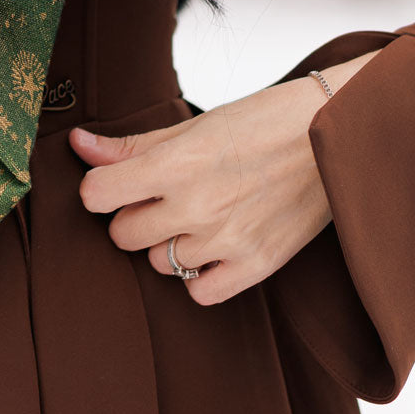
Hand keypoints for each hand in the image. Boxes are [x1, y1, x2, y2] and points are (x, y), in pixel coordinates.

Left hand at [69, 51, 377, 304]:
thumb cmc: (262, 122)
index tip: (111, 183)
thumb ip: (132, 145)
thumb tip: (78, 146)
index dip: (97, 189)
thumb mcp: (194, 126)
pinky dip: (198, 273)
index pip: (96, 195)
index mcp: (178, 163)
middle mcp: (197, 206)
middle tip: (160, 194)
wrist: (336, 138)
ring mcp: (227, 241)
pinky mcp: (256, 267)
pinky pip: (199, 292)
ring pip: (157, 262)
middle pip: (122, 233)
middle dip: (133, 214)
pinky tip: (212, 244)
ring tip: (196, 212)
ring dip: (166, 241)